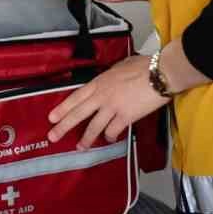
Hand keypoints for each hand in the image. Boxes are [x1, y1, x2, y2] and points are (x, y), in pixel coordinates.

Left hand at [47, 55, 163, 149]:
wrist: (160, 73)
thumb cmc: (144, 66)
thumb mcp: (120, 66)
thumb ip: (110, 75)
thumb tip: (109, 78)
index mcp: (99, 82)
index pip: (75, 97)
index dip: (62, 108)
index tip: (52, 117)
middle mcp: (102, 95)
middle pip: (78, 113)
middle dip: (63, 126)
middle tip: (53, 136)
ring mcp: (113, 107)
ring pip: (94, 126)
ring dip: (86, 139)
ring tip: (80, 147)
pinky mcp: (126, 117)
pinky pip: (113, 130)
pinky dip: (110, 136)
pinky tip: (109, 139)